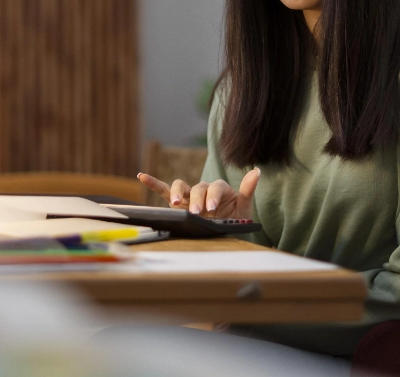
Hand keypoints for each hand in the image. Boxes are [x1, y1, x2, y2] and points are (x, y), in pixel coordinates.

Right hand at [137, 168, 259, 219]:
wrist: (227, 229)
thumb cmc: (235, 218)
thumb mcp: (244, 208)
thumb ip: (248, 190)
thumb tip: (257, 171)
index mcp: (219, 189)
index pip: (214, 187)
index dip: (212, 196)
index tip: (211, 209)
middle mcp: (203, 189)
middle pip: (197, 188)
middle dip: (196, 200)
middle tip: (196, 213)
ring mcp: (190, 195)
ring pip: (180, 186)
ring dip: (176, 193)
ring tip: (175, 203)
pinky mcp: (179, 202)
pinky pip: (164, 190)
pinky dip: (153, 183)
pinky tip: (142, 175)